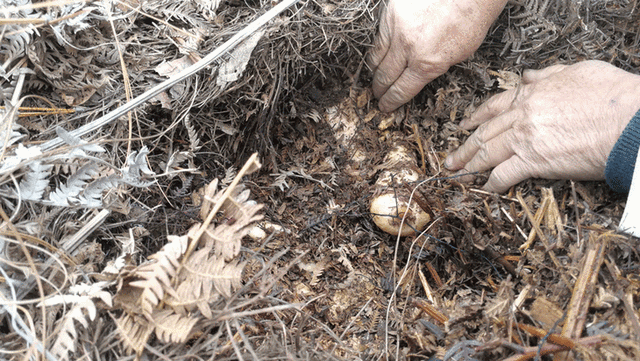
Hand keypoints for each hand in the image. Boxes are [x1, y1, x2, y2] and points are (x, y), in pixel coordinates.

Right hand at [368, 0, 506, 111]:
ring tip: (375, 76)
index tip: (385, 106)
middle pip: (384, 77)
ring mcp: (396, 28)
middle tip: (377, 95)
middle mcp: (408, 48)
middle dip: (380, 89)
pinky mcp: (391, 13)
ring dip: (374, 70)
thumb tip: (419, 76)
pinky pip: (378, 37)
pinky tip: (380, 54)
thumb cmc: (471, 20)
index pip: (401, 90)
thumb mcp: (459, 55)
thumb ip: (434, 67)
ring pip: (376, 57)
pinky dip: (378, 48)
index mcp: (427, 64)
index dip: (391, 102)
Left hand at [444, 60, 639, 192]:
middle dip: (465, 146)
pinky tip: (486, 188)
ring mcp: (524, 138)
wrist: (628, 119)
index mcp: (531, 93)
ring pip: (487, 153)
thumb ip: (548, 75)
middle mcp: (521, 115)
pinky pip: (504, 174)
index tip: (463, 125)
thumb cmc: (611, 94)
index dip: (475, 117)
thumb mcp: (577, 71)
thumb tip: (528, 76)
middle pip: (484, 132)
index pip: (494, 106)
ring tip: (457, 173)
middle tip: (452, 157)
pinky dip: (492, 183)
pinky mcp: (534, 161)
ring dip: (470, 164)